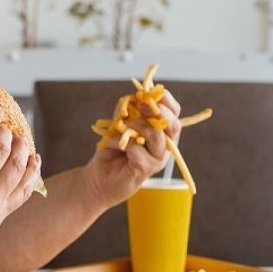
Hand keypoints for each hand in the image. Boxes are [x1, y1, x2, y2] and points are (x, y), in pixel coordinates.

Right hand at [0, 125, 41, 269]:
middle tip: (19, 135)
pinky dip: (26, 186)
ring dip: (31, 167)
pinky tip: (27, 178)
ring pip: (25, 186)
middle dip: (20, 147)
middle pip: (17, 166)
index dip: (3, 136)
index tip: (2, 127)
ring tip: (34, 155)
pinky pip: (18, 201)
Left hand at [83, 90, 182, 208]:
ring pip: (157, 135)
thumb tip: (134, 96)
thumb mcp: (119, 125)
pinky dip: (120, 141)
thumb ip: (127, 112)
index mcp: (162, 134)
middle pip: (174, 125)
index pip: (174, 114)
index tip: (148, 93)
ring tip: (120, 129)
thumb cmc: (111, 151)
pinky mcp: (146, 169)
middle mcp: (164, 147)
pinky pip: (137, 147)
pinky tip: (110, 144)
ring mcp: (157, 160)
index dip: (166, 101)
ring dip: (136, 127)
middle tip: (141, 106)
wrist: (97, 178)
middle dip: (159, 111)